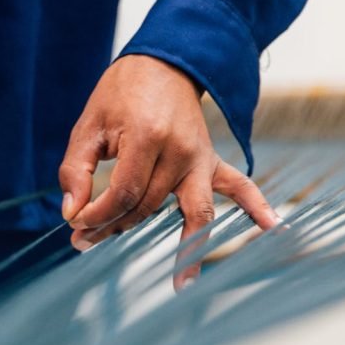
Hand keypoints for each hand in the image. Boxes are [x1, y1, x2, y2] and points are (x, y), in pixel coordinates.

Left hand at [59, 55, 280, 288]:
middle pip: (149, 207)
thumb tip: (72, 212)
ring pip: (193, 211)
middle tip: (83, 243)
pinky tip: (272, 227)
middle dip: (114, 229)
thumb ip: (75, 169)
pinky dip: (257, 206)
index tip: (75, 224)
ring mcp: (201, 157)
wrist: (162, 61)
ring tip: (184, 283)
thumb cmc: (120, 93)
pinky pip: (239, 185)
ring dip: (184, 246)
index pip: (123, 194)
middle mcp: (180, 150)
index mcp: (146, 136)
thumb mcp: (88, 125)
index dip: (97, 215)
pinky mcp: (211, 159)